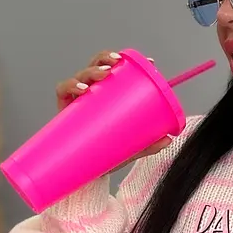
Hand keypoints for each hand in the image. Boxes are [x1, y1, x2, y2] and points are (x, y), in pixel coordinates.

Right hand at [55, 50, 171, 171]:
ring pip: (82, 74)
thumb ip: (150, 145)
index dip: (133, 61)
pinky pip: (62, 90)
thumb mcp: (132, 148)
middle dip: (106, 58)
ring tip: (104, 74)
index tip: (151, 63)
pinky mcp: (64, 110)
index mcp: (110, 96)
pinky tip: (82, 89)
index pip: (119, 70)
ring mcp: (78, 100)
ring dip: (92, 70)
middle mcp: (93, 94)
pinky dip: (71, 85)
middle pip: (97, 65)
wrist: (87, 174)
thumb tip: (169, 139)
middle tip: (116, 63)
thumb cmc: (109, 155)